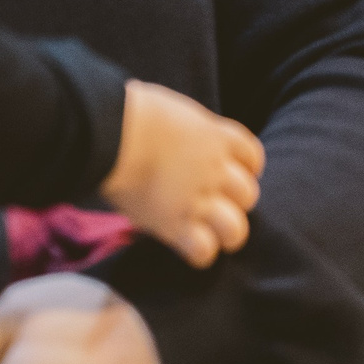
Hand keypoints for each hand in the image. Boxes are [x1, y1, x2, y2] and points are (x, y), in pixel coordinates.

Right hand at [101, 80, 260, 266]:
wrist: (111, 131)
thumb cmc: (131, 112)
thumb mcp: (173, 110)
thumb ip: (186, 130)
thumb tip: (176, 134)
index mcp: (216, 137)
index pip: (252, 156)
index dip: (248, 169)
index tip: (236, 174)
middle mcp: (214, 169)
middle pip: (248, 195)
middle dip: (235, 203)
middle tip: (214, 205)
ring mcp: (198, 199)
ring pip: (236, 228)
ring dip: (227, 233)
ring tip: (210, 233)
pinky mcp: (175, 223)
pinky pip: (204, 251)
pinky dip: (198, 253)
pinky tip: (186, 246)